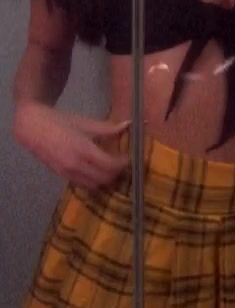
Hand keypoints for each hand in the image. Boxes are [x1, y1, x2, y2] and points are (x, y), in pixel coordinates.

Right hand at [14, 102, 129, 188]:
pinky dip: (93, 182)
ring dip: (105, 181)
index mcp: (83, 149)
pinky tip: (97, 172)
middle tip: (123, 165)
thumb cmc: (60, 122)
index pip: (110, 165)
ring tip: (112, 170)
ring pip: (94, 186)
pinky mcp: (61, 176)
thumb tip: (128, 124)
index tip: (129, 157)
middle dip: (117, 174)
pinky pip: (83, 185)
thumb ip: (107, 128)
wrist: (32, 127)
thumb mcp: (85, 122)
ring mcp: (67, 173)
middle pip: (104, 179)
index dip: (123, 164)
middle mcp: (75, 165)